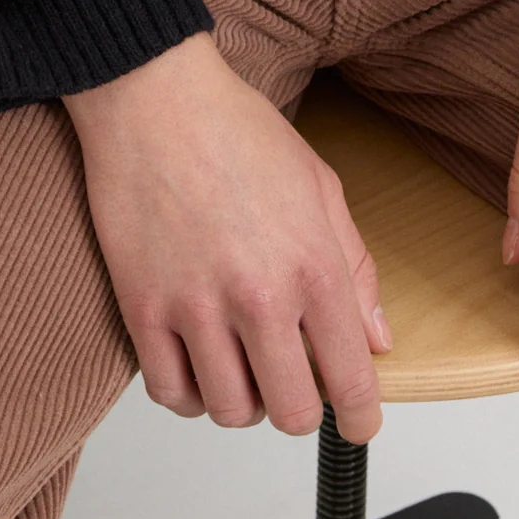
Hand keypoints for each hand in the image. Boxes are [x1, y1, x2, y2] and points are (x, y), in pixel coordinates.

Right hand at [65, 32, 390, 441]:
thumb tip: (376, 337)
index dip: (361, 415)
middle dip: (300, 407)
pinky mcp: (143, 308)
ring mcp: (196, 306)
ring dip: (242, 400)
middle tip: (292, 380)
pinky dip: (188, 394)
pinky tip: (196, 362)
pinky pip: (170, 394)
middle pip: (291, 412)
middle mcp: (258, 294)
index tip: (360, 422)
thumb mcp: (318, 184)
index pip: (350, 378)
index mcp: (312, 264)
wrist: (153, 95)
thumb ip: (354, 267)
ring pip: (230, 411)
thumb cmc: (234, 128)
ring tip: (241, 362)